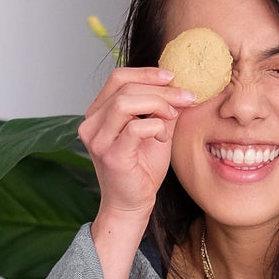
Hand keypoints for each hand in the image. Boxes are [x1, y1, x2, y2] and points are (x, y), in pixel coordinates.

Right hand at [78, 66, 194, 227]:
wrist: (133, 205)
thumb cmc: (142, 170)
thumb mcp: (155, 132)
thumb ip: (163, 109)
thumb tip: (181, 87)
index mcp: (98, 114)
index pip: (118, 78)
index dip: (146, 73)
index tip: (172, 77)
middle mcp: (92, 124)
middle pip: (124, 87)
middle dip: (160, 89)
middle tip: (186, 97)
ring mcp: (98, 140)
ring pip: (125, 103)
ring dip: (157, 104)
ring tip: (172, 116)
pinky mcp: (111, 155)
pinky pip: (135, 128)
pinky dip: (155, 126)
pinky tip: (162, 136)